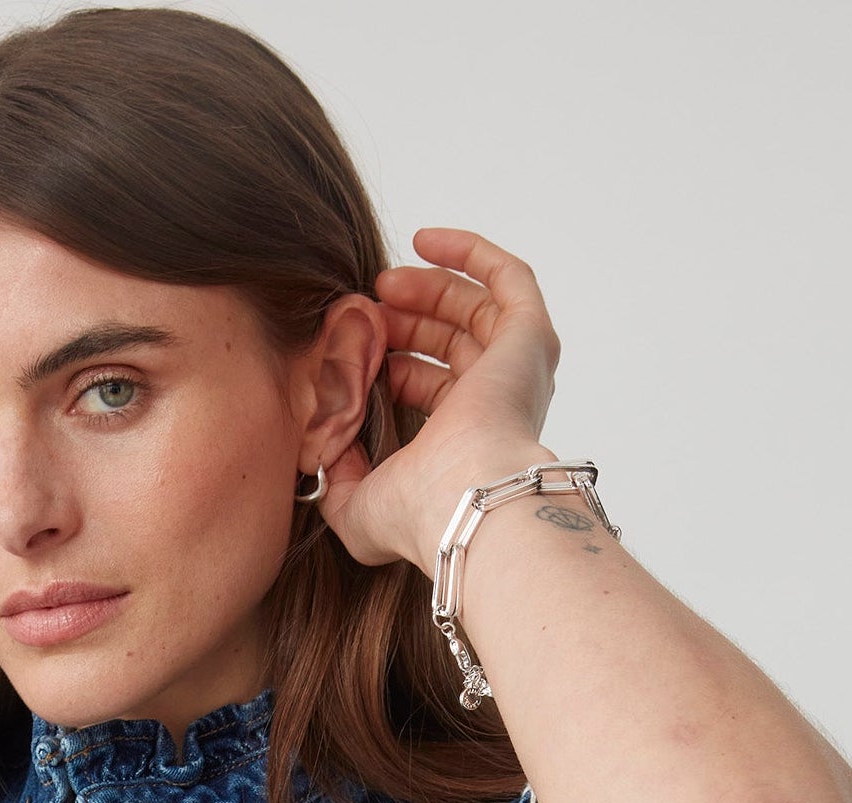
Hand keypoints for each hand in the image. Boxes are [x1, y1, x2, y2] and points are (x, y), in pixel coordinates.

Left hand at [320, 230, 560, 574]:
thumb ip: (334, 481)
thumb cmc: (417, 513)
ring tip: (384, 284)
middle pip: (450, 341)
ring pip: (475, 308)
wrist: (461, 499)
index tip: (352, 350)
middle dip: (406, 318)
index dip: (389, 360)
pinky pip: (508, 278)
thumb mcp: (354, 505)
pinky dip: (469, 253)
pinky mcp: (529, 337)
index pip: (428, 383)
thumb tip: (322, 450)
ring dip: (429, 287)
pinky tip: (425, 241)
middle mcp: (494, 402)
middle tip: (367, 309)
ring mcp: (516, 368)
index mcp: (461, 439)